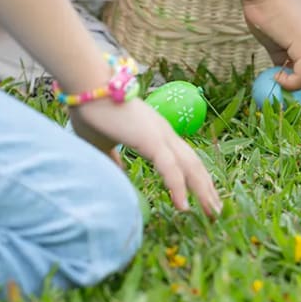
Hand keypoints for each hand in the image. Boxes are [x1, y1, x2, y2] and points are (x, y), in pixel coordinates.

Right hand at [68, 99, 222, 216]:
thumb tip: (117, 171)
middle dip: (207, 188)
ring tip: (212, 212)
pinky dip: (179, 187)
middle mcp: (164, 133)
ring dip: (203, 191)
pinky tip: (183, 207)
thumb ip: (113, 158)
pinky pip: (170, 168)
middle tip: (216, 210)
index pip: (183, 159)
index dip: (195, 178)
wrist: (84, 88)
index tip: (202, 197)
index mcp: (156, 134)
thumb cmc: (91, 111)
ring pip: (190, 167)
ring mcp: (160, 135)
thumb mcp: (101, 143)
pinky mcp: (151, 139)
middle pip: (194, 164)